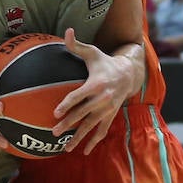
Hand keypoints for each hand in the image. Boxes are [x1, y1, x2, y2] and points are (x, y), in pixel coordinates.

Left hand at [52, 29, 136, 153]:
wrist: (129, 74)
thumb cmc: (105, 62)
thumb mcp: (92, 52)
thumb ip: (76, 44)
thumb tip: (66, 31)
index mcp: (95, 84)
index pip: (78, 96)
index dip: (67, 104)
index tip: (55, 113)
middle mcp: (102, 99)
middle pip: (82, 114)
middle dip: (68, 124)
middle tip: (54, 132)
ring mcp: (107, 109)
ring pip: (91, 126)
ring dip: (79, 138)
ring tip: (66, 148)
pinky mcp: (111, 116)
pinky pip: (102, 131)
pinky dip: (94, 142)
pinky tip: (85, 151)